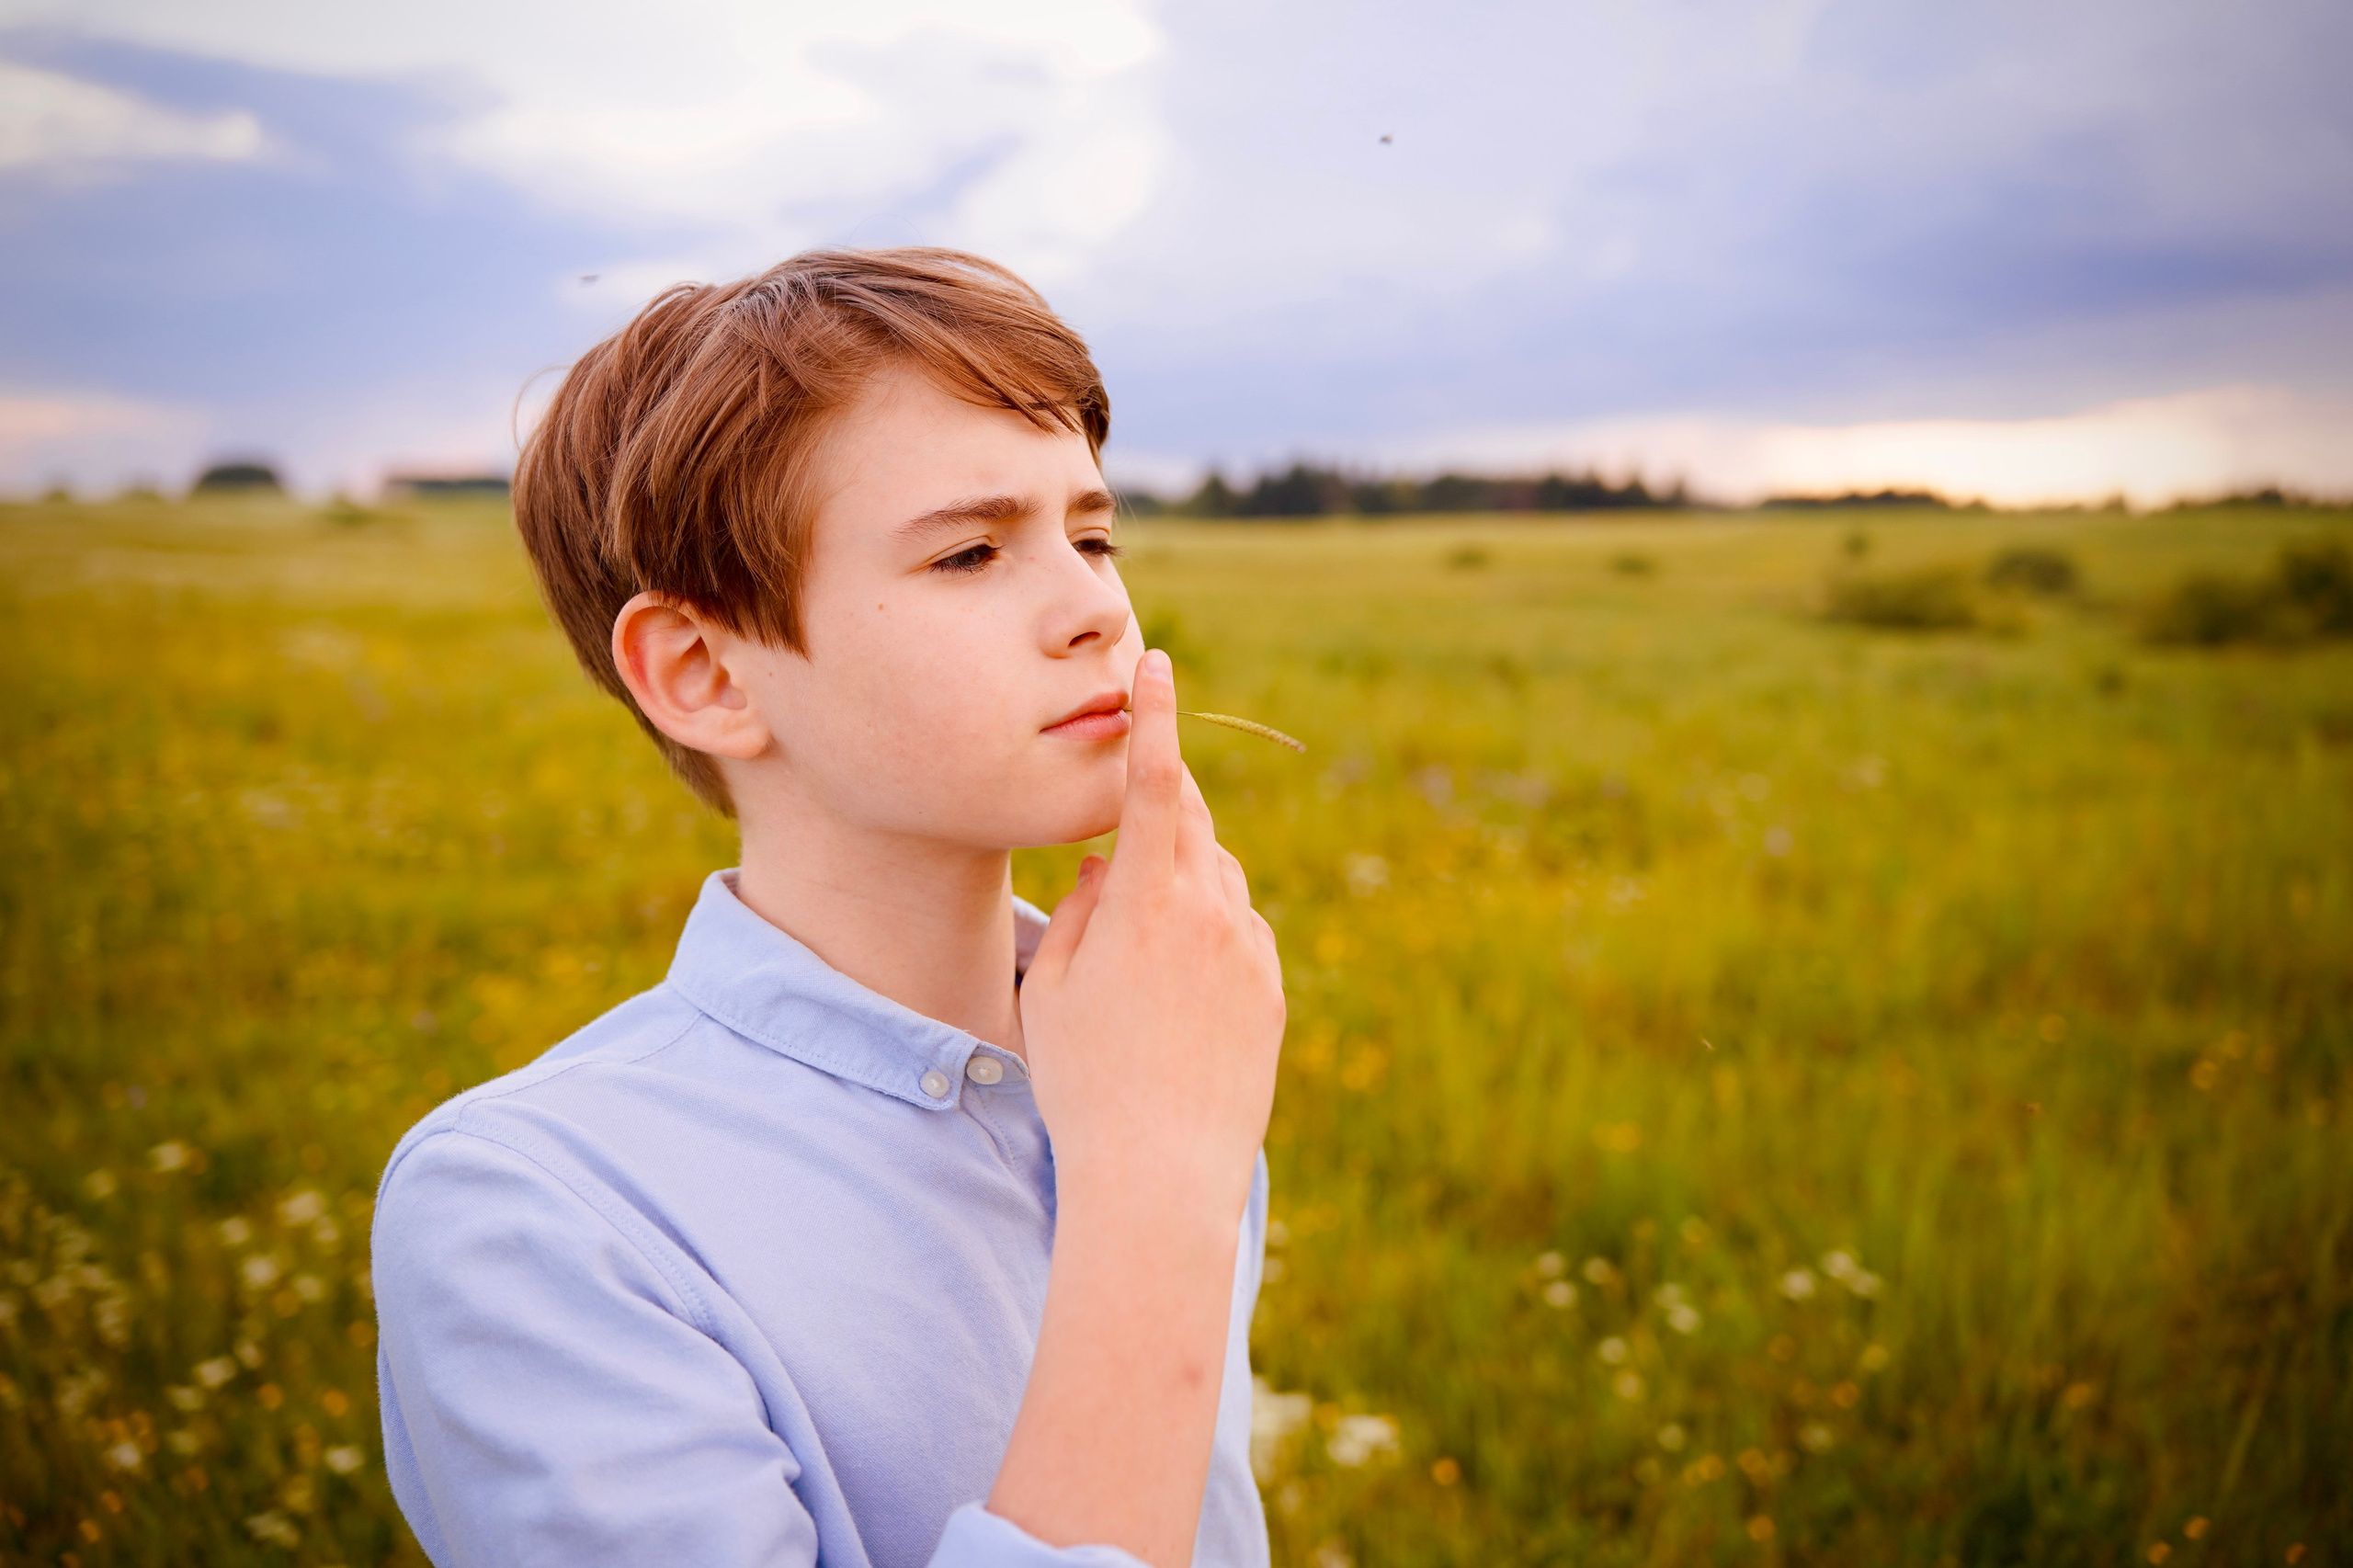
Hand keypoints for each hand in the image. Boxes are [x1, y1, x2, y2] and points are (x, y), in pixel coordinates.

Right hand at [1018, 648, 1284, 1222]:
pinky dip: (1209, 932)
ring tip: (1136, 946)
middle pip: (1191, 821)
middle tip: (1130, 804)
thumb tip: (1106, 865)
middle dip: (1162, 799)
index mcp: (1148, 901)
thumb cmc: (1085, 1082)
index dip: (1153, 718)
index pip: (1151, 784)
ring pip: (1218, 877)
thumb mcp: (1051, 989)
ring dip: (1181, 878)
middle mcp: (1212, 913)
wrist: (1161, 1177)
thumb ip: (1078, 908)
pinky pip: (1241, 932)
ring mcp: (1251, 952)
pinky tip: (1176, 989)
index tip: (1155, 664)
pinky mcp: (1273, 992)